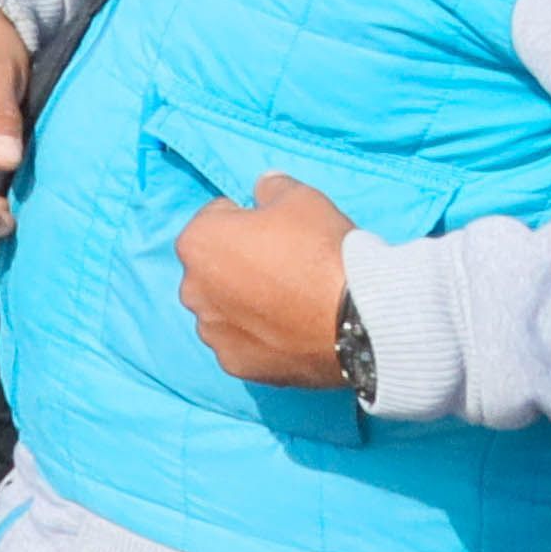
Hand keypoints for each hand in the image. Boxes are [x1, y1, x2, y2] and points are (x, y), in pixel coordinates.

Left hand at [172, 172, 357, 384]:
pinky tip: (291, 330)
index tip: (278, 231)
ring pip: (225, 309)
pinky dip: (260, 337)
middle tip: (288, 268)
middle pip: (216, 268)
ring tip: (292, 303)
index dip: (249, 221)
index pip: (217, 220)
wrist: (358, 318)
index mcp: (197, 242)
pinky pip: (243, 342)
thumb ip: (272, 187)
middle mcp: (192, 289)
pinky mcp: (235, 365)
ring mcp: (212, 331)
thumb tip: (262, 186)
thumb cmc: (322, 249)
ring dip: (247, 304)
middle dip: (241, 265)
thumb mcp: (301, 198)